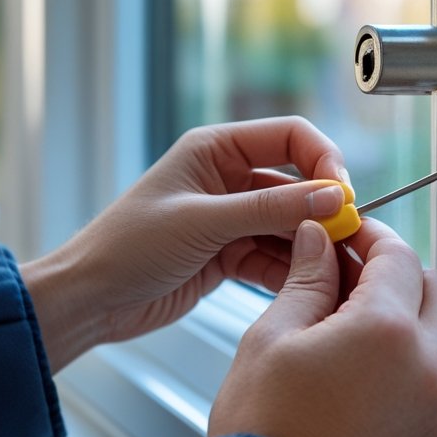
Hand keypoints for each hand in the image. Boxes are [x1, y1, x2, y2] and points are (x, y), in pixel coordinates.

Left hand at [22, 117, 349, 371]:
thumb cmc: (126, 248)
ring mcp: (229, 215)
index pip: (290, 136)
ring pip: (289, 222)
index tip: (343, 194)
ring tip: (331, 266)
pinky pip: (273, 254)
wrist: (89, 300)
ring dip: (310, 242)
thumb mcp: (204, 222)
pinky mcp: (228, 252)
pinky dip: (291, 268)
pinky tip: (305, 284)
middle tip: (347, 236)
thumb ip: (269, 207)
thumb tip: (331, 196)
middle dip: (322, 208)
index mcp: (215, 148)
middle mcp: (226, 176)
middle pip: (296, 181)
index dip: (323, 160)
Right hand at [209, 219, 436, 436]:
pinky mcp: (431, 433)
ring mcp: (436, 406)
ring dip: (404, 312)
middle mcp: (428, 369)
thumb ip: (307, 279)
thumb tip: (318, 242)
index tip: (346, 232)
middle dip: (395, 271)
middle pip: (433, 288)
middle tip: (347, 270)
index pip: (398, 256)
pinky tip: (358, 358)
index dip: (369, 235)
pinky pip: (433, 373)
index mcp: (388, 333)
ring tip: (345, 317)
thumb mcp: (272, 339)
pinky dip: (407, 354)